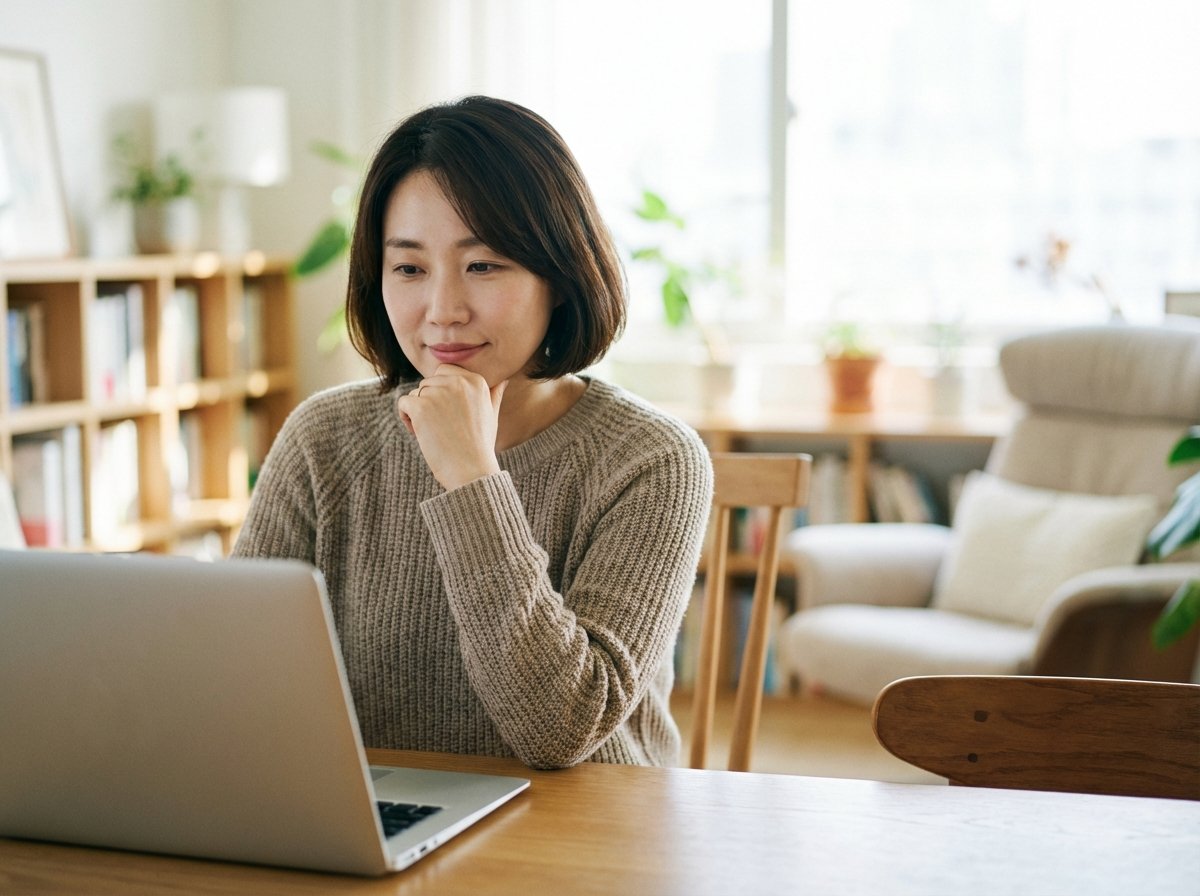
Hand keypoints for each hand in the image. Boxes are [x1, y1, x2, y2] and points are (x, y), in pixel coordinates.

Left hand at [396, 365, 506, 490]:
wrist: (471, 470)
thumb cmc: (480, 446)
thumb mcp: (492, 416)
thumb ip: (494, 394)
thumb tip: (503, 380)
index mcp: (476, 380)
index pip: (444, 371)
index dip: (440, 391)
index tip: (448, 414)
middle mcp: (458, 382)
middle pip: (428, 383)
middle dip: (429, 402)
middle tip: (440, 427)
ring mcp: (439, 393)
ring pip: (415, 393)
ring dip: (417, 412)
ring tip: (432, 433)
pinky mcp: (421, 406)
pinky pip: (403, 403)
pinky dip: (405, 417)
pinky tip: (418, 433)